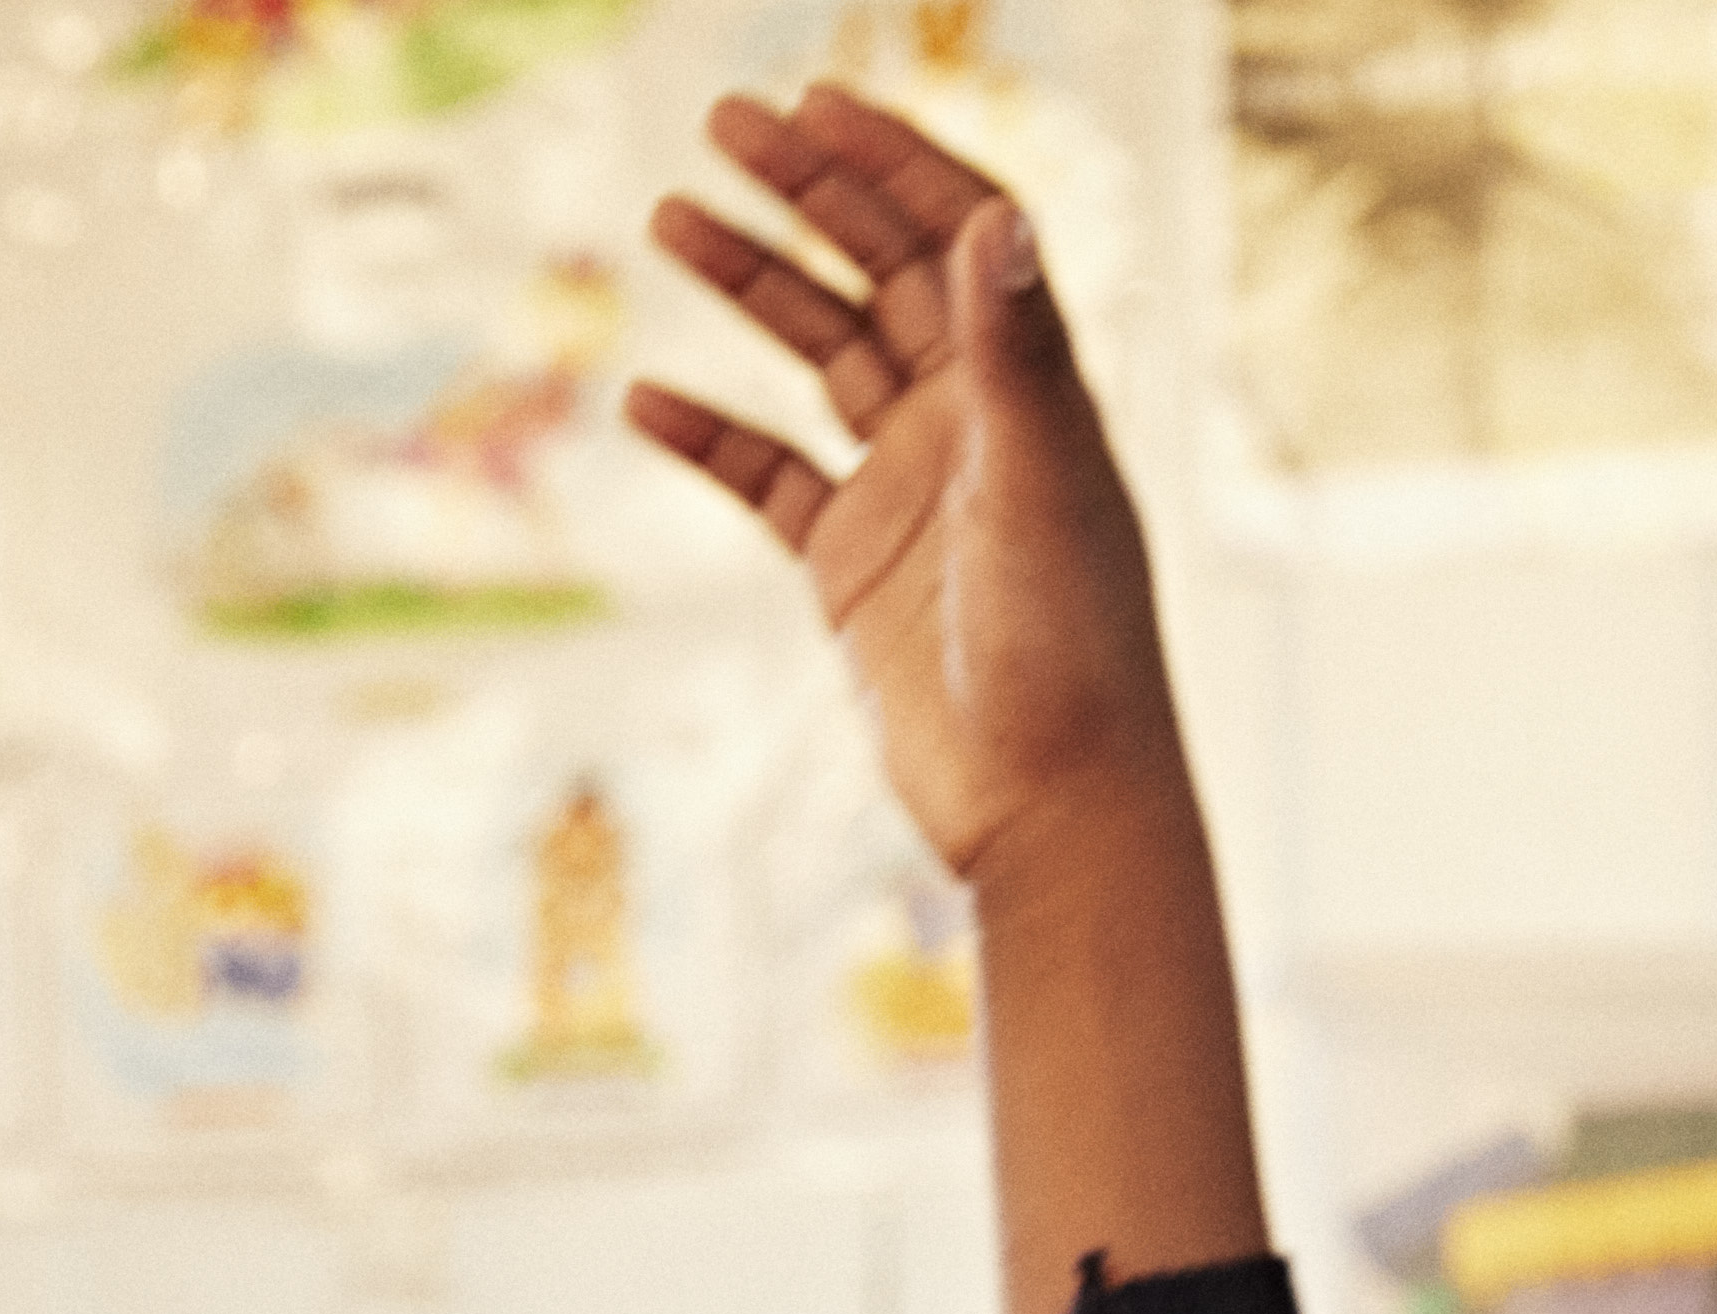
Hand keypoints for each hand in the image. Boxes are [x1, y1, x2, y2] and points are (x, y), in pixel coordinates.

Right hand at [630, 89, 1181, 897]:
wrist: (1051, 808)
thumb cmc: (1071, 652)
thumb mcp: (1037, 486)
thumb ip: (1013, 352)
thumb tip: (997, 215)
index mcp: (1035, 396)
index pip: (967, 239)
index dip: (900, 163)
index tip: (817, 103)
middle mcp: (975, 428)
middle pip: (884, 274)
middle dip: (809, 194)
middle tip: (723, 121)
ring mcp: (910, 492)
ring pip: (820, 355)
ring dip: (750, 284)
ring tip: (667, 216)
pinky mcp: (855, 567)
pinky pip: (768, 478)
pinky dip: (710, 436)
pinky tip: (644, 400)